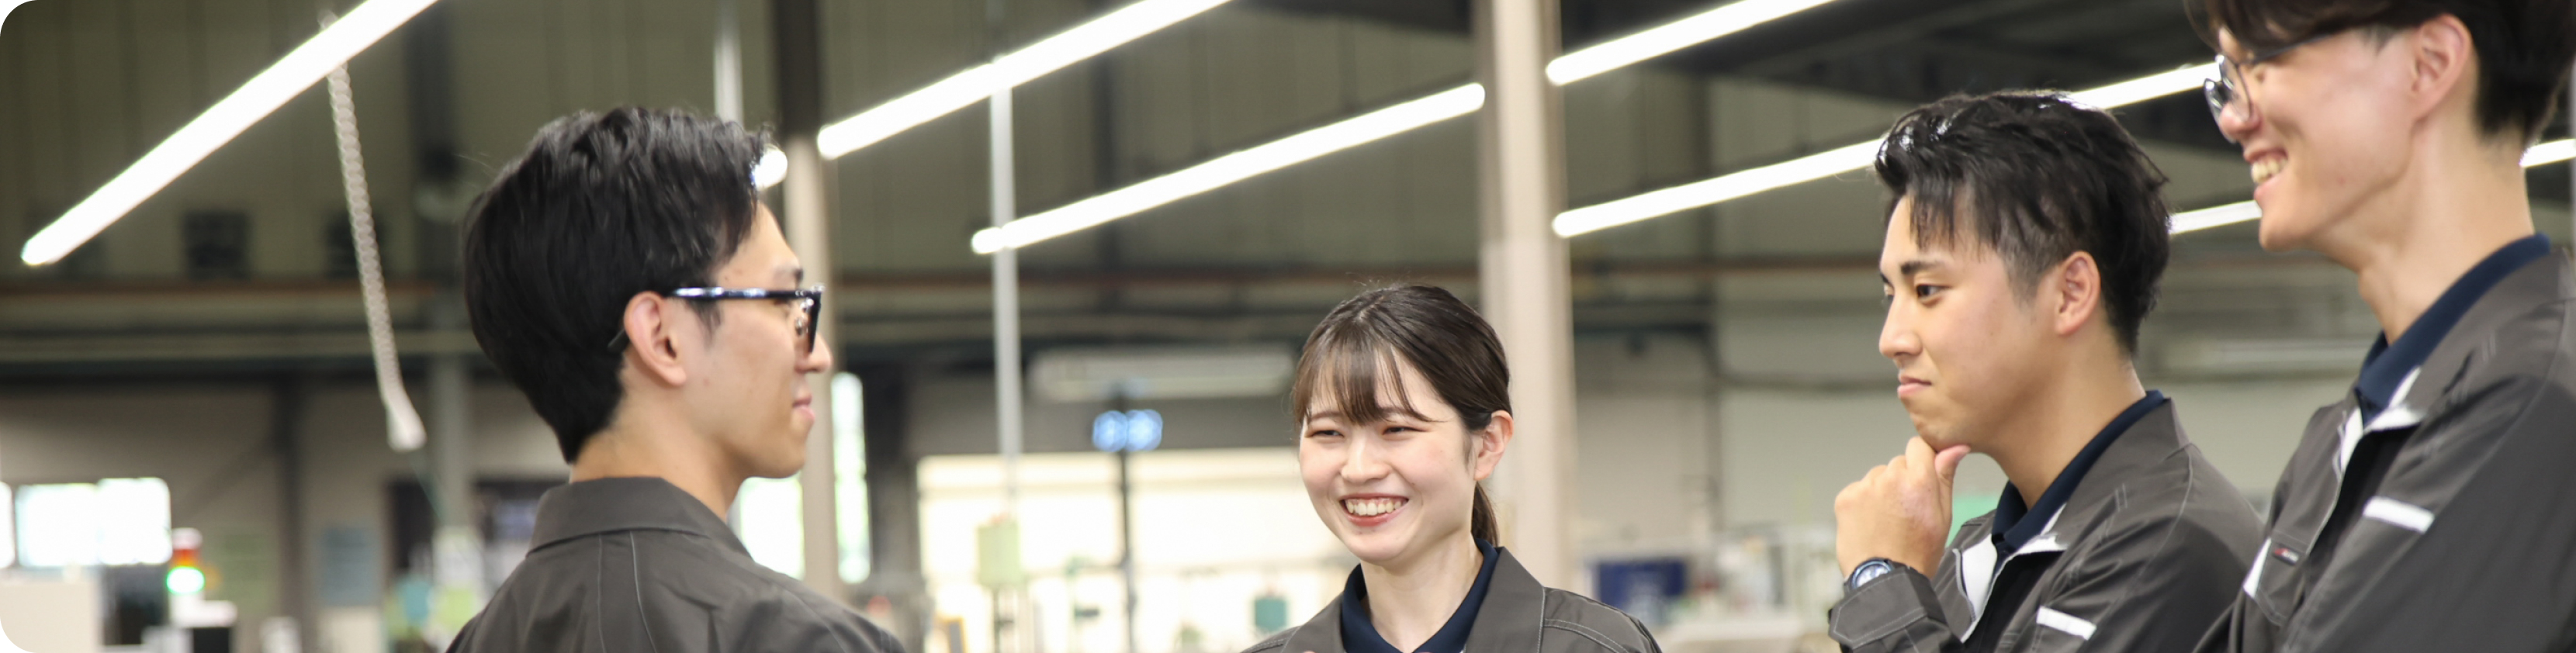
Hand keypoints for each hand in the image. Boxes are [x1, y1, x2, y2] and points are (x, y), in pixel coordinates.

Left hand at [1835, 436, 1970, 575]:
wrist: (1885, 579)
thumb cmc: (1918, 552)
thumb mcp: (1943, 516)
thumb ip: (1945, 476)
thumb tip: (1955, 447)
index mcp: (1918, 481)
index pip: (1918, 446)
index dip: (1922, 460)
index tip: (1922, 477)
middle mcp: (1889, 478)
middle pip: (1898, 463)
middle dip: (1903, 480)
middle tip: (1906, 510)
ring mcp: (1864, 487)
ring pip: (1877, 476)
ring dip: (1883, 490)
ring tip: (1888, 520)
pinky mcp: (1845, 497)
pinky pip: (1859, 489)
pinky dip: (1864, 501)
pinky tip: (1872, 522)